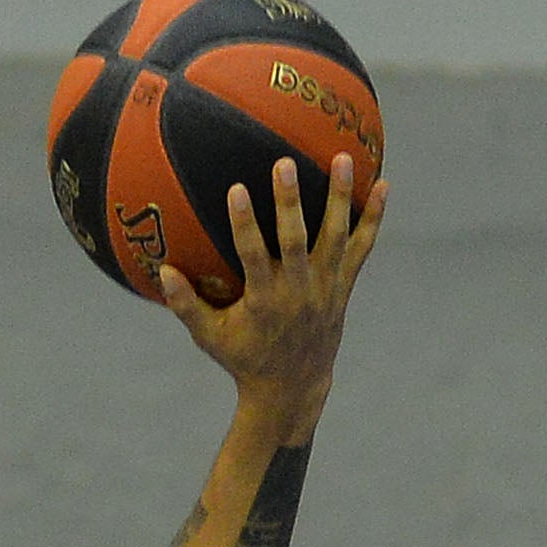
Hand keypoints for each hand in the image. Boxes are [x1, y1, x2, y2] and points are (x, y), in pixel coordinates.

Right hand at [157, 153, 384, 427]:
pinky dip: (373, 219)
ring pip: (336, 237)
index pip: (253, 257)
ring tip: (345, 158)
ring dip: (341, 198)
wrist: (292, 388)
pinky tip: (383, 185)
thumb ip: (185, 305)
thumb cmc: (244, 359)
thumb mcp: (210, 338)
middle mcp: (298, 292)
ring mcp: (325, 288)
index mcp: (264, 302)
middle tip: (285, 163)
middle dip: (291, 203)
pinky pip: (361, 249)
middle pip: (296, 241)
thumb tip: (163, 272)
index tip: (237, 190)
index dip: (245, 224)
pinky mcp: (343, 287)